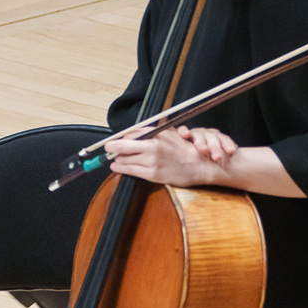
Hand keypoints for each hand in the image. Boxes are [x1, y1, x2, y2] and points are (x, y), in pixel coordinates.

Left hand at [105, 125, 227, 186]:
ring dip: (117, 159)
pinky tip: (117, 167)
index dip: (118, 138)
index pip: (130, 134)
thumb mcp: (169, 134)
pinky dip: (120, 168)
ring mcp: (152, 161)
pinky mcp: (152, 174)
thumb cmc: (185, 149)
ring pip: (125, 159)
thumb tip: (131, 135)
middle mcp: (153, 146)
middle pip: (123, 146)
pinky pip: (129, 170)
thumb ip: (151, 133)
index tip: (112, 141)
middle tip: (108, 149)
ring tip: (115, 160)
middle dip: (112, 148)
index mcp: (157, 135)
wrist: (199, 165)